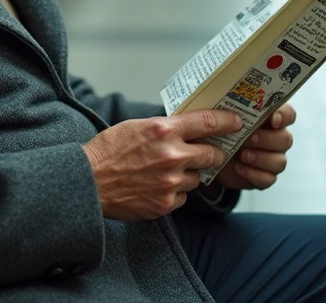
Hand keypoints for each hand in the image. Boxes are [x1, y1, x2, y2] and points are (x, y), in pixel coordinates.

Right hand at [82, 110, 242, 219]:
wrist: (88, 182)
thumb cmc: (108, 151)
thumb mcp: (137, 127)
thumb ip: (165, 128)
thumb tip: (189, 127)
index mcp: (163, 130)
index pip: (207, 123)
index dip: (227, 122)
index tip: (237, 122)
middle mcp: (171, 156)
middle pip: (212, 154)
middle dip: (213, 154)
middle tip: (207, 152)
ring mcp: (170, 182)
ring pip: (197, 178)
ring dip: (187, 174)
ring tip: (163, 172)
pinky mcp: (165, 204)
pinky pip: (183, 197)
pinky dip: (175, 192)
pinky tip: (155, 187)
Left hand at [214, 104, 295, 189]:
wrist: (214, 157)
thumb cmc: (223, 132)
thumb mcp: (226, 118)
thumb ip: (234, 111)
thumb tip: (231, 109)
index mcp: (270, 119)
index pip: (288, 115)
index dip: (284, 116)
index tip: (273, 119)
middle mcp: (276, 138)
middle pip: (285, 139)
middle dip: (266, 139)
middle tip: (249, 138)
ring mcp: (272, 159)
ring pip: (280, 161)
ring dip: (261, 158)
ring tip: (243, 155)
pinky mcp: (264, 177)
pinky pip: (268, 178)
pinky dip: (253, 174)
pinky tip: (238, 168)